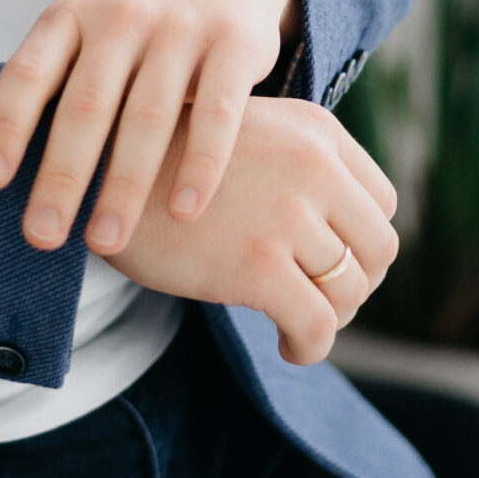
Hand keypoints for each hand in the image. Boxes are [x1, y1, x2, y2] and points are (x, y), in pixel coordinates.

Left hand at [0, 0, 298, 258]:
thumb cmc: (135, 21)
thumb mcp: (85, 29)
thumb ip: (56, 84)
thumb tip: (3, 176)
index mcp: (70, 16)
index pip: (28, 73)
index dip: (4, 126)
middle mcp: (120, 16)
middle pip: (85, 105)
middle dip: (62, 176)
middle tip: (42, 236)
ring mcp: (180, 27)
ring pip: (148, 116)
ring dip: (124, 185)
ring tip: (105, 241)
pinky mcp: (235, 43)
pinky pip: (218, 113)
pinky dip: (201, 165)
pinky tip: (184, 210)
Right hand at [110, 98, 398, 364]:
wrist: (96, 168)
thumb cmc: (164, 160)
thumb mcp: (245, 133)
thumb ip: (298, 167)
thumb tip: (340, 236)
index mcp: (315, 131)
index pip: (382, 202)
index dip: (362, 242)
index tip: (329, 262)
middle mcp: (312, 166)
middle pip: (379, 248)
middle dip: (355, 284)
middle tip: (317, 299)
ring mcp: (286, 215)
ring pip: (351, 290)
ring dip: (330, 318)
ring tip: (294, 322)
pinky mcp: (258, 266)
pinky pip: (318, 325)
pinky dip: (310, 346)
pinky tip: (285, 345)